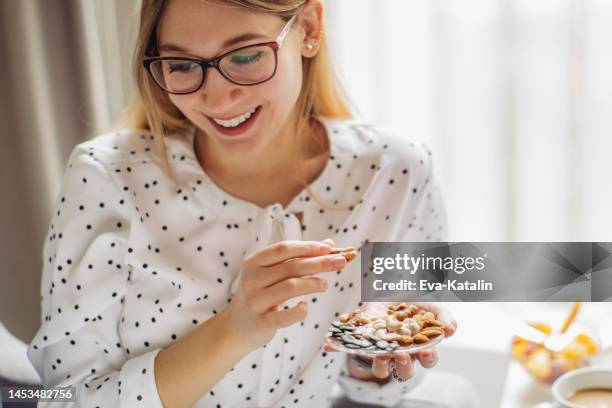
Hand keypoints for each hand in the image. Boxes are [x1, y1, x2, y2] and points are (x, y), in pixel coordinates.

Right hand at [222, 238, 348, 351]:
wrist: (235, 327)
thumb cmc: (260, 294)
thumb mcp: (272, 273)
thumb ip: (297, 258)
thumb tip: (329, 244)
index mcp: (254, 262)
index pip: (284, 249)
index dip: (308, 247)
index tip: (329, 247)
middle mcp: (252, 279)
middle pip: (291, 266)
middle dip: (320, 263)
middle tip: (341, 262)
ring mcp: (255, 301)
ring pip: (290, 287)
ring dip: (313, 283)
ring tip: (326, 284)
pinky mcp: (261, 322)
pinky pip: (284, 316)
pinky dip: (299, 311)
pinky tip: (306, 306)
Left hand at [325, 302, 456, 381]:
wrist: (395, 289)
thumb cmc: (417, 303)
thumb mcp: (433, 306)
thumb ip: (444, 316)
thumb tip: (452, 329)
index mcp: (421, 347)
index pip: (428, 360)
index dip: (428, 358)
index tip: (425, 351)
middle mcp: (402, 353)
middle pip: (405, 369)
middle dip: (404, 364)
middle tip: (401, 354)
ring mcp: (382, 348)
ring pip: (382, 367)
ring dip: (380, 363)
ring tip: (380, 354)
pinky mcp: (364, 340)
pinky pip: (350, 348)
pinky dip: (337, 347)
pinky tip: (329, 345)